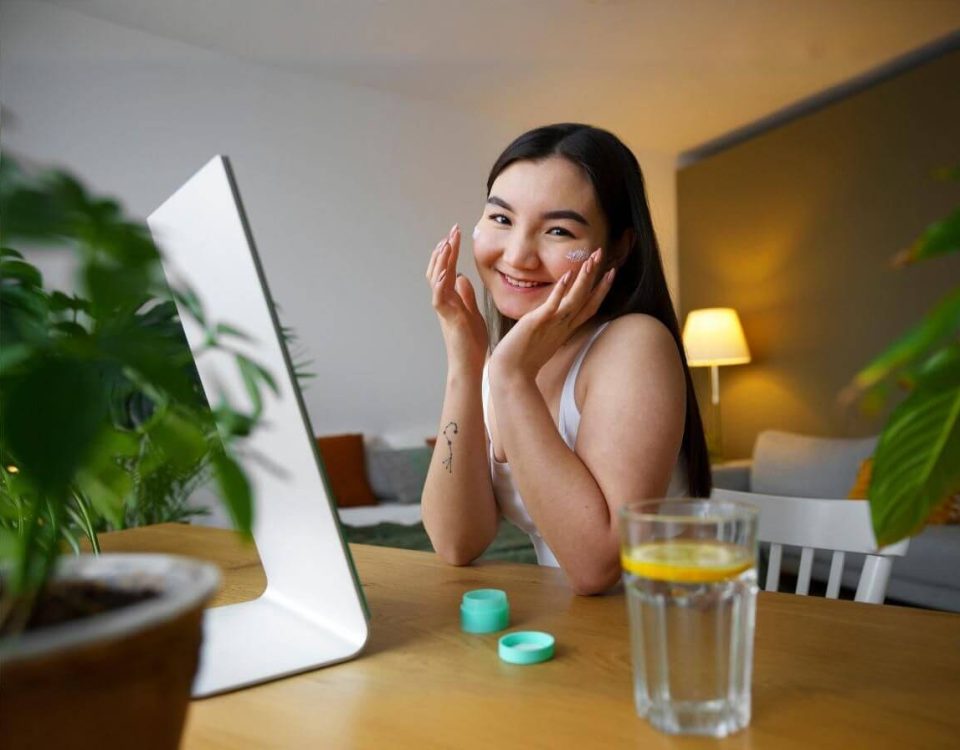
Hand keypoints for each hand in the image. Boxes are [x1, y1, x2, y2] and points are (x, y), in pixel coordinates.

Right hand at [426, 224, 488, 372]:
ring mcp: (444, 309)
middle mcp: (444, 300)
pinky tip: (444, 272)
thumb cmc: (471, 342)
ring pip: (436, 279)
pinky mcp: (448, 318)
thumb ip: (466, 296)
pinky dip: (440, 285)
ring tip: (446, 244)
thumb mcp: (471, 312)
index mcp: (451, 297)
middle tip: (452, 230)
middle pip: (439, 269)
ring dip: (441, 261)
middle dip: (445, 248)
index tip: (456, 233)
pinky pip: (439, 299)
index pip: (448, 268)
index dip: (450, 250)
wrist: (469, 364)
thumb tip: (462, 278)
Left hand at [489, 248, 614, 380]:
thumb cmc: (523, 360)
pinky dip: (561, 290)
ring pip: (574, 300)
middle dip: (596, 277)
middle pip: (586, 300)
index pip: (588, 307)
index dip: (600, 290)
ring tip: (591, 260)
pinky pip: (553, 305)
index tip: (610, 273)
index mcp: (565, 329)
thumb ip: (550, 327)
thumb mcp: (542, 339)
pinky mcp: (537, 323)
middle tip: (602, 255)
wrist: (510, 375)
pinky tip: (567, 275)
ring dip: (584, 279)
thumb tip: (551, 318)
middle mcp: (562, 326)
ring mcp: (552, 324)